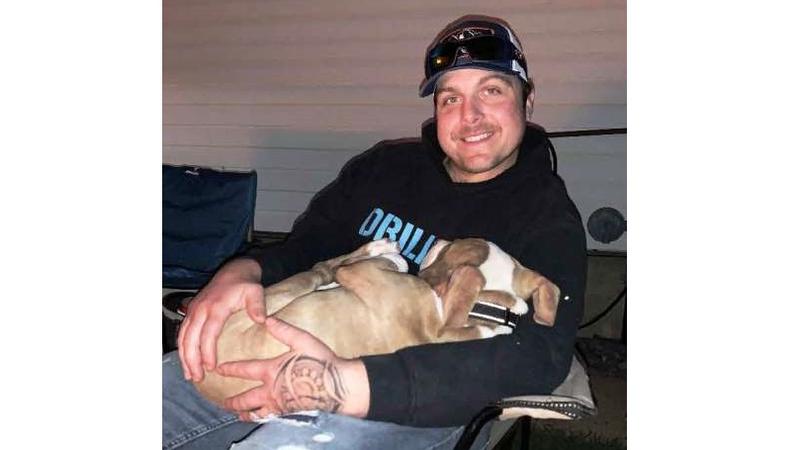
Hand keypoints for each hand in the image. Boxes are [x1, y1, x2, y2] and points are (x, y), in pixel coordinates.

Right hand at [178, 258, 264, 381]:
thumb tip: (261, 320)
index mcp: (215, 307)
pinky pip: (182, 332)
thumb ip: (257, 306)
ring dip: (184, 357)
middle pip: (190, 338)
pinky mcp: (191, 311)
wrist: (234, 270)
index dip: (207, 351)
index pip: (208, 333)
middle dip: (192, 360)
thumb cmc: (246, 284)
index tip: (210, 368)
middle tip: (198, 378)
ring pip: (183, 337)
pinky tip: (186, 361)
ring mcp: (193, 310)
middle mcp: (200, 309)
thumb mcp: (255, 292)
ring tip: (190, 375)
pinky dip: (182, 348)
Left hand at [216, 317, 369, 420]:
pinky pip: (270, 419)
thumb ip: (284, 330)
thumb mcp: (303, 340)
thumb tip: (268, 319)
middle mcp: (271, 391)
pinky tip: (262, 418)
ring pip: (256, 413)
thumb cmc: (322, 362)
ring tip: (239, 414)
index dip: (230, 369)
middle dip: (233, 401)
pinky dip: (262, 419)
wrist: (338, 387)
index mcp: (271, 371)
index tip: (219, 369)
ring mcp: (280, 405)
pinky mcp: (290, 414)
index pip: (245, 370)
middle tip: (224, 403)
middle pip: (245, 399)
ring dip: (245, 414)